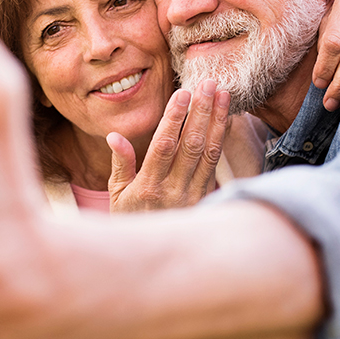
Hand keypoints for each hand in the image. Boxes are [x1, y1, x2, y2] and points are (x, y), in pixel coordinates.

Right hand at [107, 80, 229, 211]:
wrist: (152, 254)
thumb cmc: (129, 219)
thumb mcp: (117, 195)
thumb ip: (121, 164)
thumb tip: (115, 135)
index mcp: (148, 187)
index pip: (164, 146)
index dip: (174, 118)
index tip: (182, 93)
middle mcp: (174, 190)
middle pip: (191, 145)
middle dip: (201, 111)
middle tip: (208, 83)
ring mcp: (193, 195)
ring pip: (208, 152)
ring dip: (216, 121)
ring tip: (222, 95)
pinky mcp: (205, 197)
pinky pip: (215, 164)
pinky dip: (220, 139)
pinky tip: (224, 119)